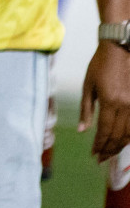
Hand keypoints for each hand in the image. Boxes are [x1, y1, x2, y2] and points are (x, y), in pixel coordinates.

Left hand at [83, 42, 129, 159]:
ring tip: (110, 152)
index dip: (99, 145)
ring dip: (120, 146)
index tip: (93, 155)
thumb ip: (86, 109)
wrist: (120, 49)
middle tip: (101, 158)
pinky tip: (124, 141)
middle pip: (118, 136)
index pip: (104, 131)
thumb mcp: (88, 85)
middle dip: (109, 149)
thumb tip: (82, 130)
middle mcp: (126, 106)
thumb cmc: (100, 65)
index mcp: (110, 102)